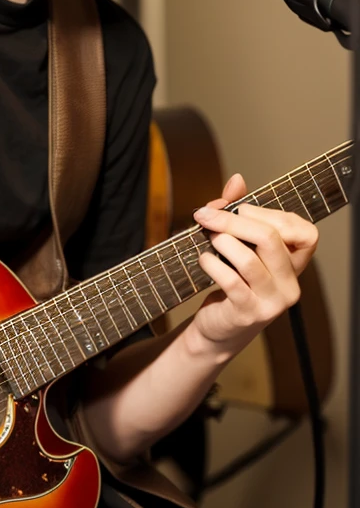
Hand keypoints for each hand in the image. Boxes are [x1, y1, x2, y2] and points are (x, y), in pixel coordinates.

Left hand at [190, 173, 317, 354]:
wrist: (219, 328)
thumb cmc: (231, 280)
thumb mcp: (238, 244)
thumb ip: (237, 211)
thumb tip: (237, 179)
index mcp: (294, 264)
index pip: (304, 231)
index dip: (271, 214)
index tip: (242, 209)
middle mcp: (290, 284)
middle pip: (270, 238)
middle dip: (233, 220)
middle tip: (206, 215)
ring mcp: (272, 302)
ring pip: (248, 259)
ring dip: (220, 241)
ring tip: (207, 238)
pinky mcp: (248, 313)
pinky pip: (230, 280)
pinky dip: (211, 264)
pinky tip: (203, 259)